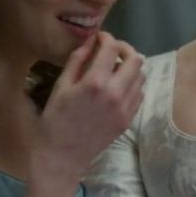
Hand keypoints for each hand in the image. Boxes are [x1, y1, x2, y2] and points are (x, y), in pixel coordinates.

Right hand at [30, 32, 144, 183]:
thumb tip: (90, 42)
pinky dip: (132, 84)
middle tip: (111, 50)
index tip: (99, 38)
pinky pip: (139, 94)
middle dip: (124, 49)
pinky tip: (118, 86)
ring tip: (114, 68)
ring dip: (130, 67)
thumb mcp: (60, 88)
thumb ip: (77, 61)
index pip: (112, 48)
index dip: (106, 38)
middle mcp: (116, 93)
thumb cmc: (54, 122)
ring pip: (141, 76)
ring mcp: (125, 108)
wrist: (61, 159)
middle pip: (136, 59)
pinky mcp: (128, 120)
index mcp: (95, 83)